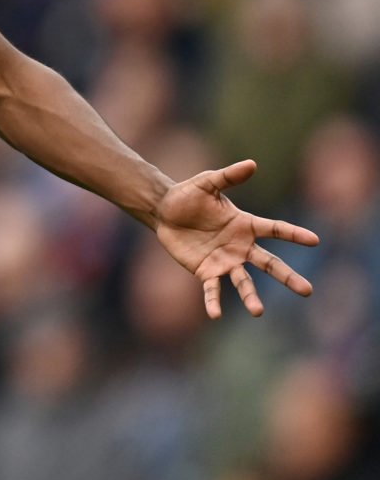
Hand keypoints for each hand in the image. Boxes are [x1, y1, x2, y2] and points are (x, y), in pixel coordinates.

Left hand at [154, 159, 319, 317]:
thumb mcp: (207, 183)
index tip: (315, 240)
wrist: (164, 211)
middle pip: (269, 264)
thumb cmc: (188, 195)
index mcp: (246, 224)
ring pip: (244, 282)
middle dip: (288, 276)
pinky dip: (213, 302)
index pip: (275, 230)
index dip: (294, 234)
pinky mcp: (206, 271)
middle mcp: (241, 246)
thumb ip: (229, 176)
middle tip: (307, 290)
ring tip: (258, 312)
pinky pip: (212, 289)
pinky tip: (215, 315)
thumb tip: (252, 164)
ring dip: (251, 296)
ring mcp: (225, 261)